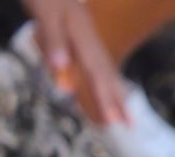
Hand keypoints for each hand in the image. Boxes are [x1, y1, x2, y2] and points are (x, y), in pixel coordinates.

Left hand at [20, 0, 128, 124]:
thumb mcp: (45, 14)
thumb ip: (54, 41)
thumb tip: (61, 70)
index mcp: (82, 37)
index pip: (96, 72)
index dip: (105, 97)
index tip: (112, 120)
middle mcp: (91, 41)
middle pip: (107, 74)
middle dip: (118, 100)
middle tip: (129, 125)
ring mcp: (90, 40)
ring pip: (107, 70)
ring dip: (117, 93)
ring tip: (127, 115)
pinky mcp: (86, 40)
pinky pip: (101, 65)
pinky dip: (109, 80)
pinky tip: (113, 89)